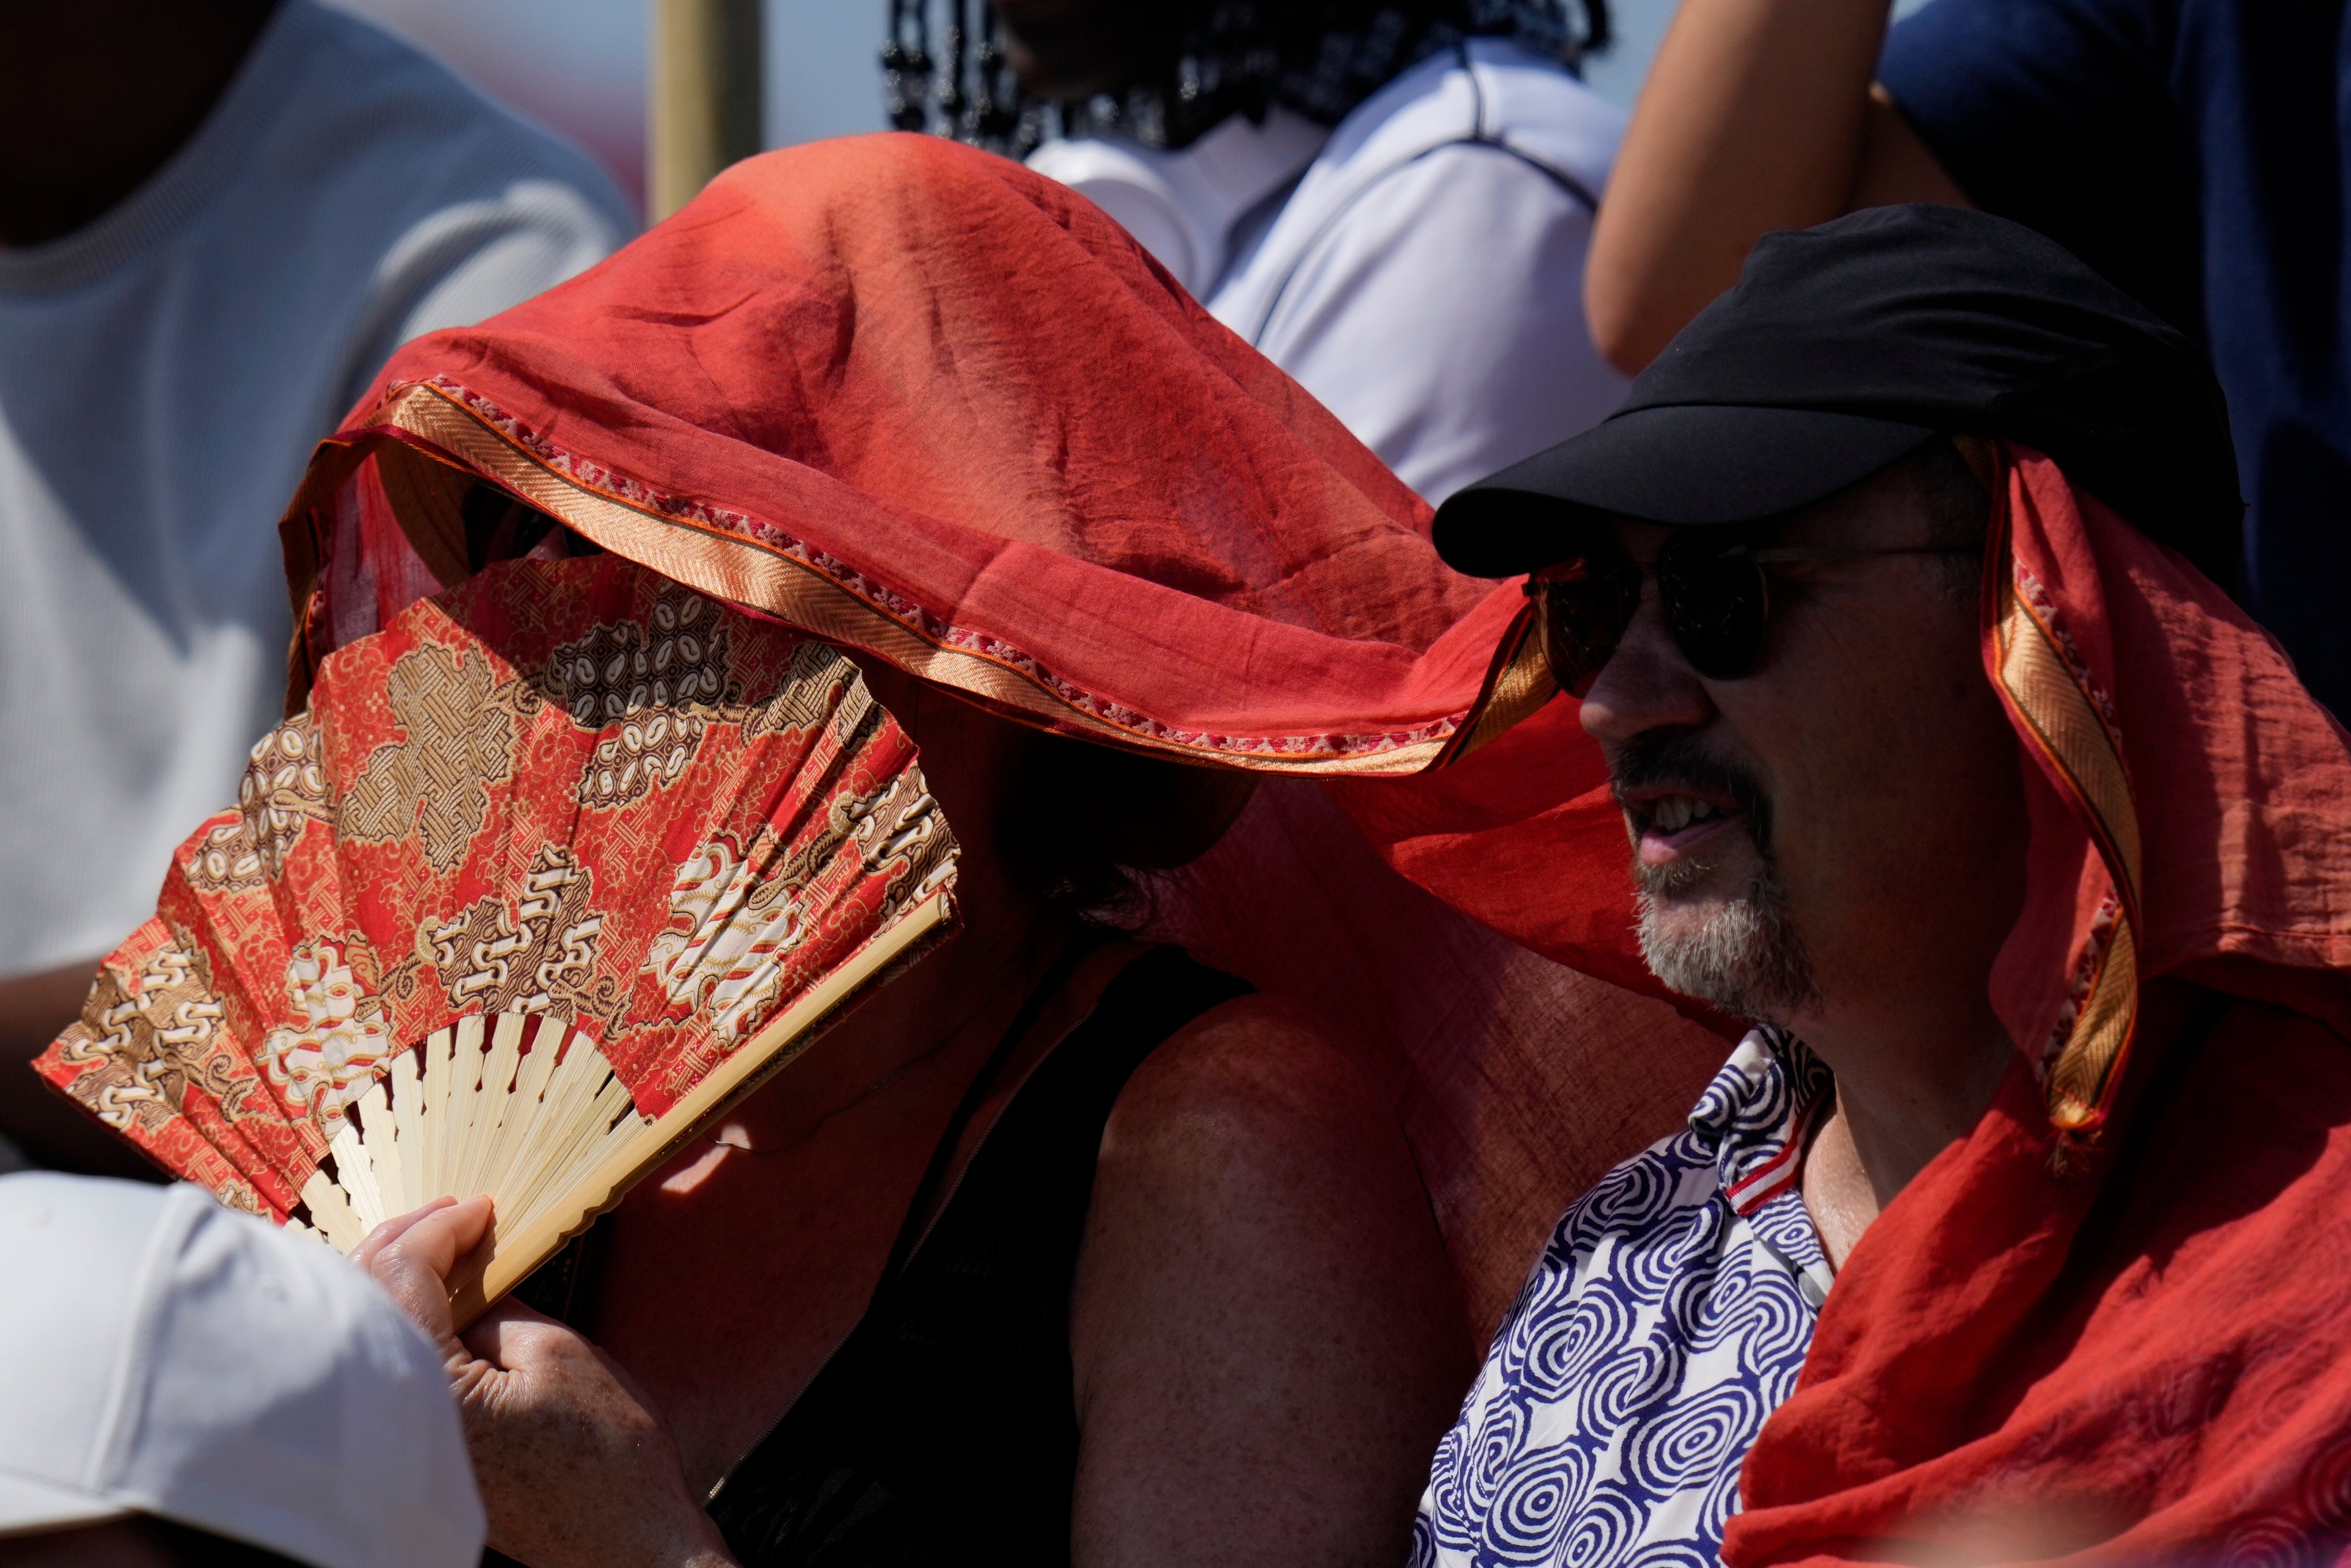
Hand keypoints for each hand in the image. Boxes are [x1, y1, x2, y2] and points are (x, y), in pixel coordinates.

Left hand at [355, 1198, 738, 1567]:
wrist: (622, 1543)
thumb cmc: (605, 1454)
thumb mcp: (558, 1354)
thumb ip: (497, 1308)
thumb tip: (464, 1281)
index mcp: (432, 1385)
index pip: (402, 1277)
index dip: (439, 1229)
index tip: (479, 1207)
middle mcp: (401, 1418)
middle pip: (367, 1303)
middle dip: (403, 1245)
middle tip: (454, 1216)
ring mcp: (407, 1441)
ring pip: (371, 1337)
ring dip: (395, 1284)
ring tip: (438, 1249)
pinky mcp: (424, 1454)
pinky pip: (391, 1371)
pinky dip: (403, 1327)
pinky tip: (434, 1309)